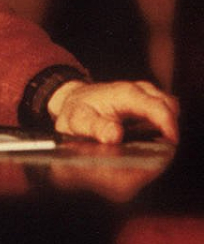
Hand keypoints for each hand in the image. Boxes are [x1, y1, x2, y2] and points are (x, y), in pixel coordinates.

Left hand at [47, 79, 178, 143]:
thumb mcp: (78, 121)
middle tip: (153, 152)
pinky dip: (158, 128)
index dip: (167, 125)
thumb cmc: (76, 109)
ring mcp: (144, 96)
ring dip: (163, 129)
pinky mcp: (146, 104)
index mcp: (125, 94)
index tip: (169, 143)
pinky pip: (162, 114)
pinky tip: (142, 141)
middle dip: (167, 130)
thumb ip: (96, 128)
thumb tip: (114, 136)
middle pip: (169, 108)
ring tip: (143, 147)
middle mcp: (139, 91)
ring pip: (169, 110)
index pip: (157, 107)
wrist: (73, 99)